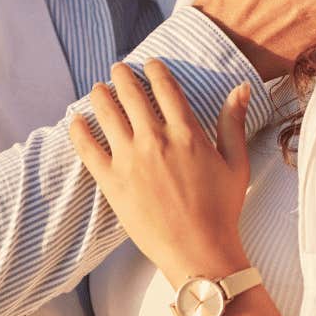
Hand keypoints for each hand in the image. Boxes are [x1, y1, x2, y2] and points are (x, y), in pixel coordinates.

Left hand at [69, 60, 252, 286]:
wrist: (199, 251)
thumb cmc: (222, 210)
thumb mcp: (235, 163)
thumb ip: (233, 122)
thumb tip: (240, 86)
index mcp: (186, 133)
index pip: (165, 87)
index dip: (155, 70)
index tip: (149, 64)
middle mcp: (155, 140)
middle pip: (131, 94)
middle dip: (122, 75)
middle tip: (117, 69)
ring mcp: (130, 159)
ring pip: (107, 113)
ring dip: (100, 95)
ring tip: (98, 88)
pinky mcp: (111, 180)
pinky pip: (87, 147)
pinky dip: (78, 129)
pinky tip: (75, 119)